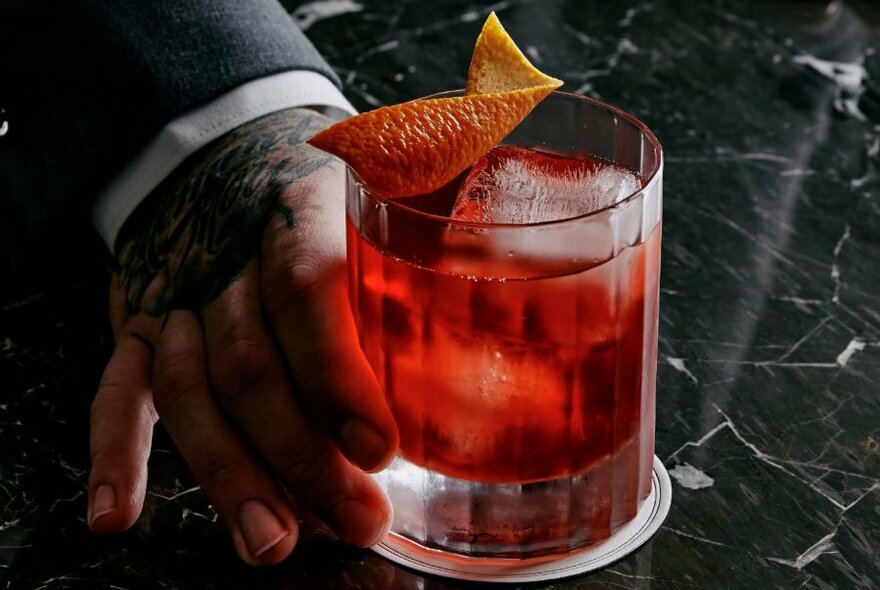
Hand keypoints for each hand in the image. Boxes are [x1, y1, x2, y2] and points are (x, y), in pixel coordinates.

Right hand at [86, 108, 398, 564]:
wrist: (222, 150)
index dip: (337, 372)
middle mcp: (228, 258)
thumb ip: (439, 226)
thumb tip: (525, 289)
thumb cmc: (318, 184)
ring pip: (192, 391)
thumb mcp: (377, 181)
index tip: (381, 447)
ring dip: (230, 473)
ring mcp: (178, 296)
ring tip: (271, 541)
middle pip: (252, 363)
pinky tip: (120, 516)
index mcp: (297, 210)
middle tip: (357, 519)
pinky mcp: (141, 326)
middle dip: (301, 452)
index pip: (307, 289)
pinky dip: (114, 452)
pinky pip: (118, 389)